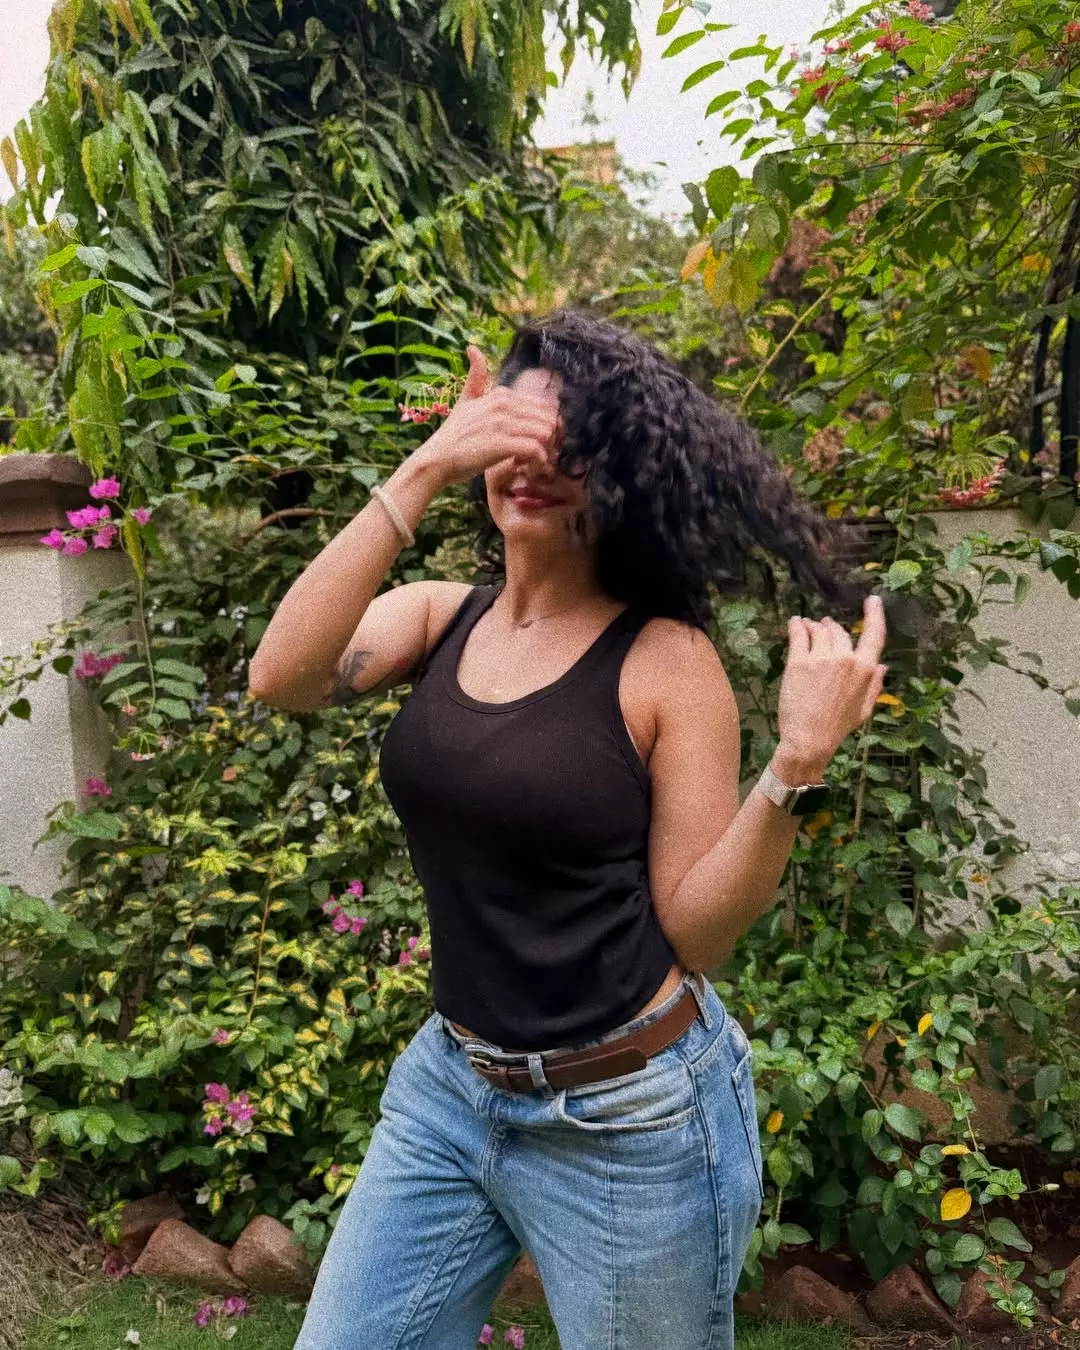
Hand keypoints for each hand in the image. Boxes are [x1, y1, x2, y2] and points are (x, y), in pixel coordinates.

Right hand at [419, 346, 559, 487]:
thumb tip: (472, 347)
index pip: (542, 407)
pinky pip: (535, 450)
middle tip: (540, 455)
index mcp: (501, 394)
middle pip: (549, 419)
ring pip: (546, 432)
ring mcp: (502, 423)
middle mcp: (504, 405)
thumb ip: (475, 377)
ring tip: (534, 462)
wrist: (437, 459)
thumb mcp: (465, 400)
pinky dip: (537, 462)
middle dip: (551, 440)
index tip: (534, 442)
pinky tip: (527, 468)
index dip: (544, 426)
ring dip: (546, 451)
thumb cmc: (453, 435)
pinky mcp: (501, 444)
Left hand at [773, 595, 887, 782]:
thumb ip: (874, 685)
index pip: (874, 634)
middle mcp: (844, 659)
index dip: (874, 614)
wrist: (808, 740)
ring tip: (808, 626)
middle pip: (839, 631)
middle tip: (824, 627)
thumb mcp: (864, 709)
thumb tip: (882, 666)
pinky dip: (796, 626)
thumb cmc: (837, 727)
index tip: (872, 600)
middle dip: (832, 627)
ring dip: (814, 626)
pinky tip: (795, 624)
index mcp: (864, 669)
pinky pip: (798, 634)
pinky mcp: (798, 662)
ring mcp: (820, 659)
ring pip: (819, 630)